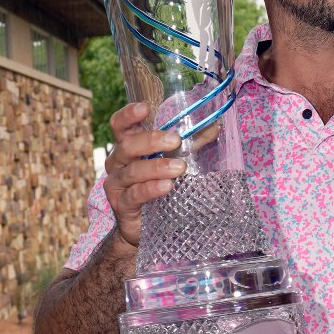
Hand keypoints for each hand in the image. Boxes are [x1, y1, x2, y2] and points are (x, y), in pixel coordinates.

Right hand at [103, 102, 185, 246]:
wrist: (143, 225)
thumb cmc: (157, 184)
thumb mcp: (175, 159)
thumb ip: (192, 142)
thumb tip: (216, 124)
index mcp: (127, 146)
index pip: (119, 125)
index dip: (128, 115)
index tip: (144, 108)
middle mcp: (117, 162)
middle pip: (126, 146)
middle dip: (151, 140)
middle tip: (176, 140)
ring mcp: (116, 184)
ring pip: (132, 171)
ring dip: (157, 167)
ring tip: (179, 168)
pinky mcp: (121, 204)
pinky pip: (135, 194)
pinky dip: (151, 188)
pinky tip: (167, 186)